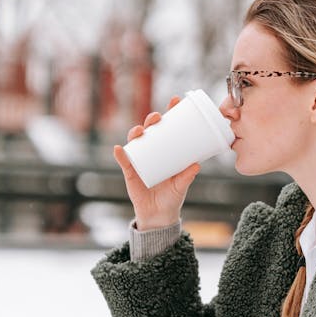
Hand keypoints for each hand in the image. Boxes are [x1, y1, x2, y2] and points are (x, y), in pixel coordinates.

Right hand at [113, 96, 199, 229]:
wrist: (159, 215)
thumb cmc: (172, 197)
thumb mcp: (181, 186)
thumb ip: (187, 177)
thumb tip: (196, 165)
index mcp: (167, 150)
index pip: (168, 127)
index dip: (170, 112)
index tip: (175, 101)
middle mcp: (153, 151)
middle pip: (150, 129)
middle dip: (151, 120)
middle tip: (156, 118)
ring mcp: (140, 160)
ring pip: (135, 141)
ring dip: (135, 133)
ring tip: (139, 132)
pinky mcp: (130, 172)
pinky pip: (124, 161)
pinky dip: (120, 155)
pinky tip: (119, 149)